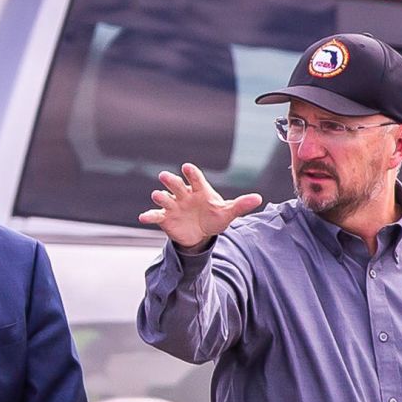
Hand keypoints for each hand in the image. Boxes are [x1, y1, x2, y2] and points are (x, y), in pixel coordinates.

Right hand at [138, 163, 262, 249]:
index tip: (187, 167)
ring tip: (157, 196)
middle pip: (176, 185)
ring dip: (160, 196)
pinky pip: (155, 215)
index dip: (191, 173)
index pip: (195, 178)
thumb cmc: (213, 218)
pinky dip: (148, 216)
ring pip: (164, 198)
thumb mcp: (227, 213)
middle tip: (165, 176)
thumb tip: (258, 198)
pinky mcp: (165, 217)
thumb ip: (240, 205)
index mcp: (199, 190)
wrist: (200, 234)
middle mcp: (184, 195)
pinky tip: (143, 217)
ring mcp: (173, 205)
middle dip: (171, 181)